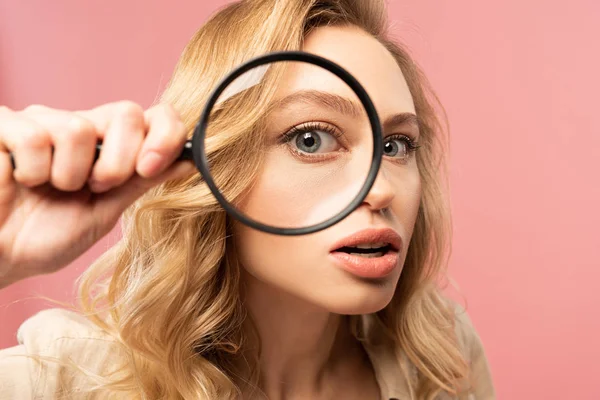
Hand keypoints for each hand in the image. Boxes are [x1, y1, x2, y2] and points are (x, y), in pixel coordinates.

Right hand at [0, 101, 193, 287]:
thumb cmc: (44, 237)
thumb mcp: (104, 211)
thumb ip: (142, 182)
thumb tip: (190, 161)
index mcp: (108, 147)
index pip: (151, 117)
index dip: (164, 135)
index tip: (154, 167)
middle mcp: (78, 126)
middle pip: (127, 113)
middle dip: (121, 162)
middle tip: (97, 187)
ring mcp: (41, 121)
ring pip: (80, 129)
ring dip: (69, 175)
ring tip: (50, 189)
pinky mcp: (5, 125)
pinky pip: (35, 136)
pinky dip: (32, 171)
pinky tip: (21, 181)